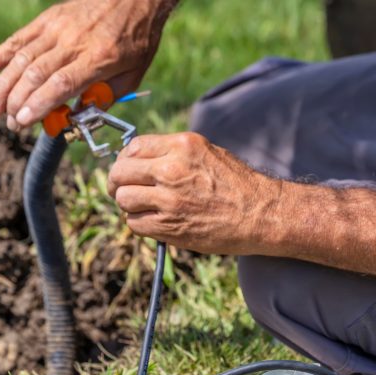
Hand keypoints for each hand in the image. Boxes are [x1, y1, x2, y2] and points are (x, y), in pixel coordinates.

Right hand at [0, 0, 173, 130]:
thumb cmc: (135, 41)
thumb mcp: (131, 76)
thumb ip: (104, 98)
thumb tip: (76, 117)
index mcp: (97, 59)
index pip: (60, 84)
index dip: (38, 104)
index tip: (22, 121)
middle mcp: (73, 42)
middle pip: (36, 74)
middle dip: (17, 102)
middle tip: (8, 123)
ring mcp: (57, 28)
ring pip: (22, 58)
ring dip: (3, 85)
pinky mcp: (48, 19)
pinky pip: (18, 39)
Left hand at [107, 133, 283, 254]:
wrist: (259, 214)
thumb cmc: (237, 183)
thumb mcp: (206, 152)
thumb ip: (173, 152)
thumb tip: (140, 158)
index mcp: (182, 146)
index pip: (133, 146)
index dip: (124, 159)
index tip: (127, 168)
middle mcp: (171, 169)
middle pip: (120, 172)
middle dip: (117, 182)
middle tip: (121, 189)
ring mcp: (169, 199)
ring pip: (124, 199)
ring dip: (128, 204)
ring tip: (142, 207)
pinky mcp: (169, 226)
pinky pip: (135, 223)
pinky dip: (138, 223)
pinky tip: (153, 221)